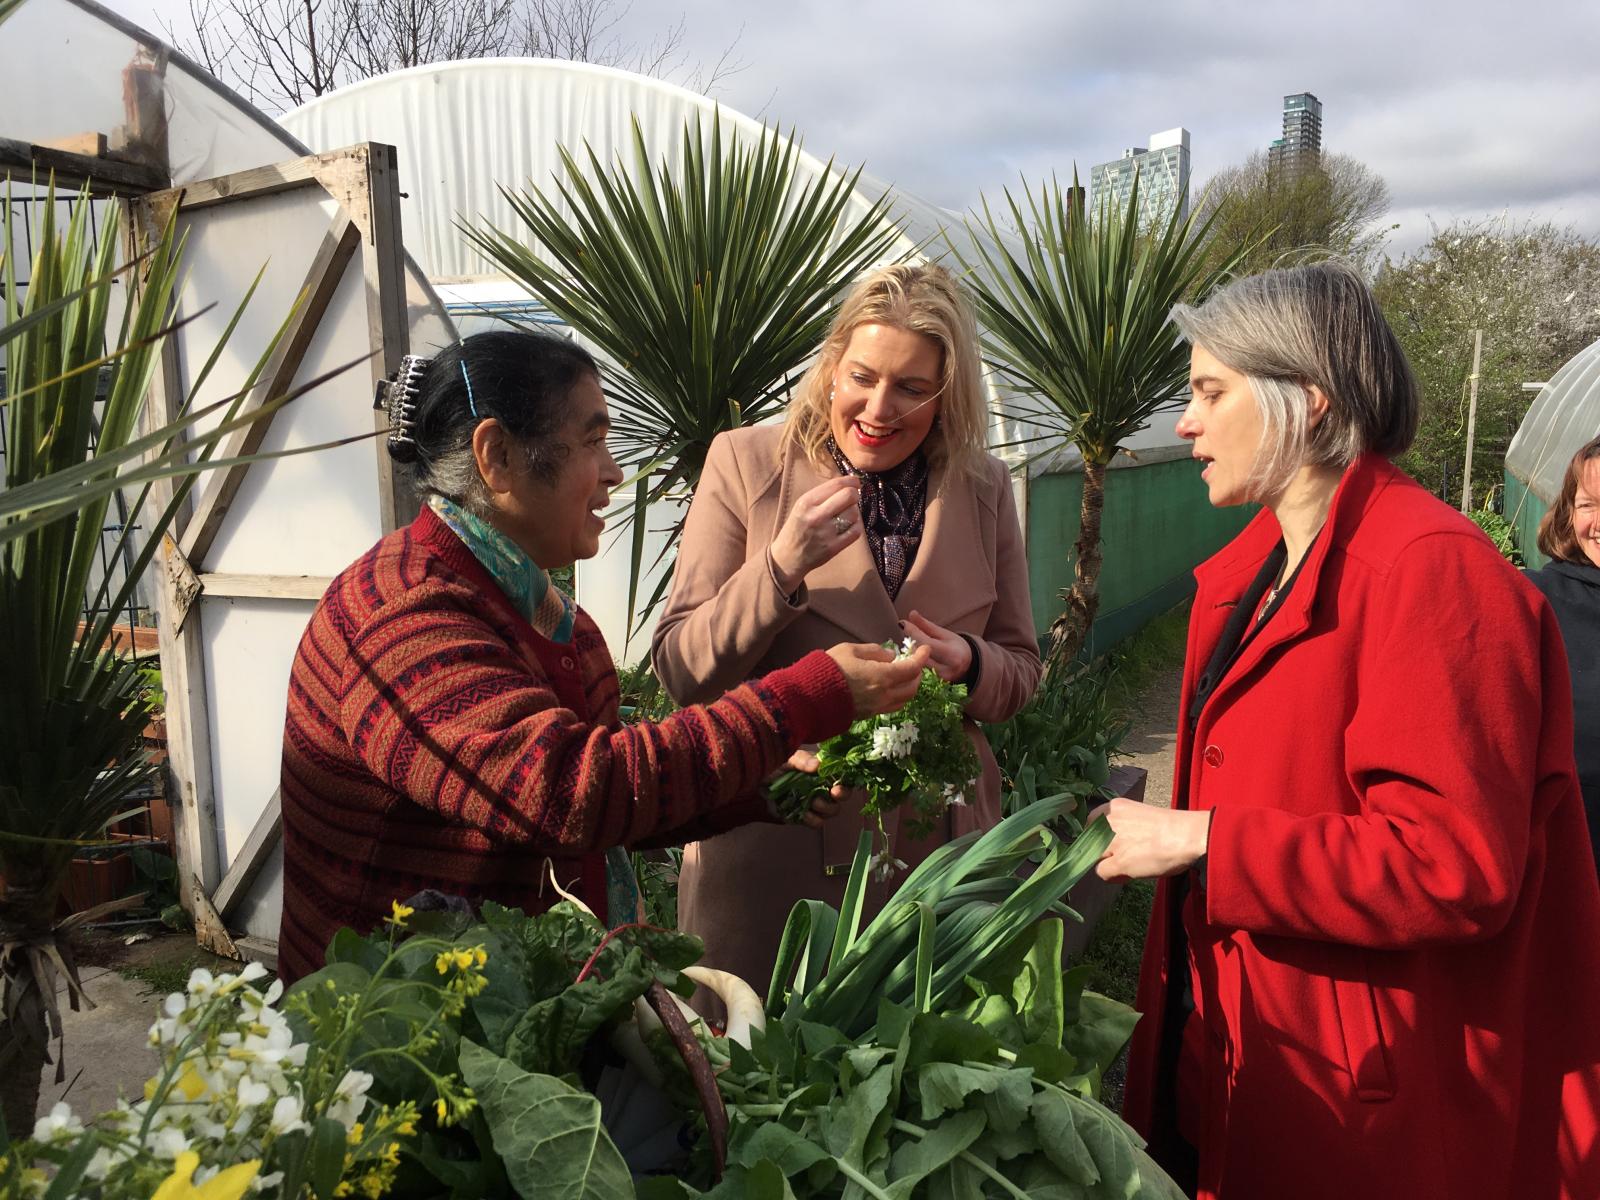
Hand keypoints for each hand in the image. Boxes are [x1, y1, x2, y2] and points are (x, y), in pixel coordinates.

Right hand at [769, 475, 862, 591]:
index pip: (836, 484)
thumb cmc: (796, 529)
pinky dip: (855, 527)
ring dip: (854, 513)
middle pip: (849, 496)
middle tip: (853, 498)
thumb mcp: (801, 507)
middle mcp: (816, 516)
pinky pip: (856, 531)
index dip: (851, 481)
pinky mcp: (833, 547)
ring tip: (845, 516)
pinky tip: (848, 527)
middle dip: (855, 495)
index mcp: (806, 502)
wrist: (786, 558)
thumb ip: (822, 495)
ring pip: (854, 513)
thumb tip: (848, 484)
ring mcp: (825, 533)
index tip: (855, 483)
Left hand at [776, 747, 854, 827]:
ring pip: (831, 810)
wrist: (757, 783)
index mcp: (822, 772)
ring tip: (813, 801)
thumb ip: (803, 760)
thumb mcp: (789, 758)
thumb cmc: (775, 767)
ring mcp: (814, 803)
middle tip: (834, 792)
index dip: (846, 781)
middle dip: (841, 795)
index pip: (843, 776)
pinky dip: (813, 819)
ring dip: (825, 807)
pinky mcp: (805, 816)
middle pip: (842, 795)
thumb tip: (817, 765)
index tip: (839, 784)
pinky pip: (817, 822)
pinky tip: (805, 813)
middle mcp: (822, 788)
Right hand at [826, 641, 931, 717]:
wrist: (810, 697)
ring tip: (904, 675)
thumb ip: (874, 651)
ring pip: (904, 700)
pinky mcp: (868, 715)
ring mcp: (877, 707)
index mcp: (883, 677)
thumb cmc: (829, 669)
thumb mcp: (850, 650)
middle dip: (918, 674)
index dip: (921, 657)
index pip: (912, 668)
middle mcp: (884, 695)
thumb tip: (891, 656)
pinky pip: (892, 706)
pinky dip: (898, 696)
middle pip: (912, 688)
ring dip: (909, 687)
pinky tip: (890, 687)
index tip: (924, 648)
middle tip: (914, 662)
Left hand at [900, 610, 971, 683]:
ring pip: (917, 667)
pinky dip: (913, 666)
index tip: (903, 623)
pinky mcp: (934, 687)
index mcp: (952, 655)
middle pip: (920, 656)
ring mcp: (940, 682)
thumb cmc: (955, 647)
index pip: (927, 643)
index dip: (914, 632)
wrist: (969, 666)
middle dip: (911, 645)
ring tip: (910, 647)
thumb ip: (926, 625)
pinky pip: (918, 676)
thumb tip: (911, 614)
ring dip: (910, 656)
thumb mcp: (944, 634)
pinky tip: (912, 660)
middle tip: (906, 637)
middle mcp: (947, 671)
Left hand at [1089, 798, 1211, 881]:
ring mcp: (1111, 841)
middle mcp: (1107, 821)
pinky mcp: (1119, 861)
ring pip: (1094, 857)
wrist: (1187, 834)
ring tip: (1131, 864)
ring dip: (1109, 863)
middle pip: (1090, 842)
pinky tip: (1129, 874)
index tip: (1115, 843)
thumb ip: (1122, 826)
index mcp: (1113, 806)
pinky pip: (1101, 872)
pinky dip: (1114, 876)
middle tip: (1125, 855)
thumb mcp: (1139, 816)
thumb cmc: (1171, 827)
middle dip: (1104, 851)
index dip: (1101, 837)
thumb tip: (1112, 845)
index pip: (1091, 825)